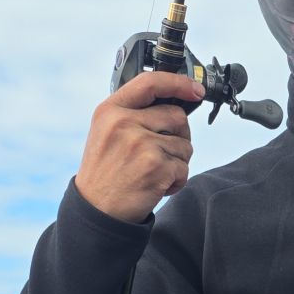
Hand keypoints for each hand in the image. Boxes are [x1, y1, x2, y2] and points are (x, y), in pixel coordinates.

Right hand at [75, 71, 204, 223]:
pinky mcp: (156, 166)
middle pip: (177, 116)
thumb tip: (176, 100)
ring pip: (185, 144)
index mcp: (110, 110)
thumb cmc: (106, 172)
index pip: (150, 82)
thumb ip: (134, 113)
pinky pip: (184, 168)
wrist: (97, 211)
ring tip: (152, 172)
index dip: (178, 83)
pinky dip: (177, 181)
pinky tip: (156, 186)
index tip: (196, 89)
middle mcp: (124, 123)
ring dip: (177, 162)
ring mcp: (140, 144)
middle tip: (160, 154)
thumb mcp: (107, 132)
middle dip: (178, 136)